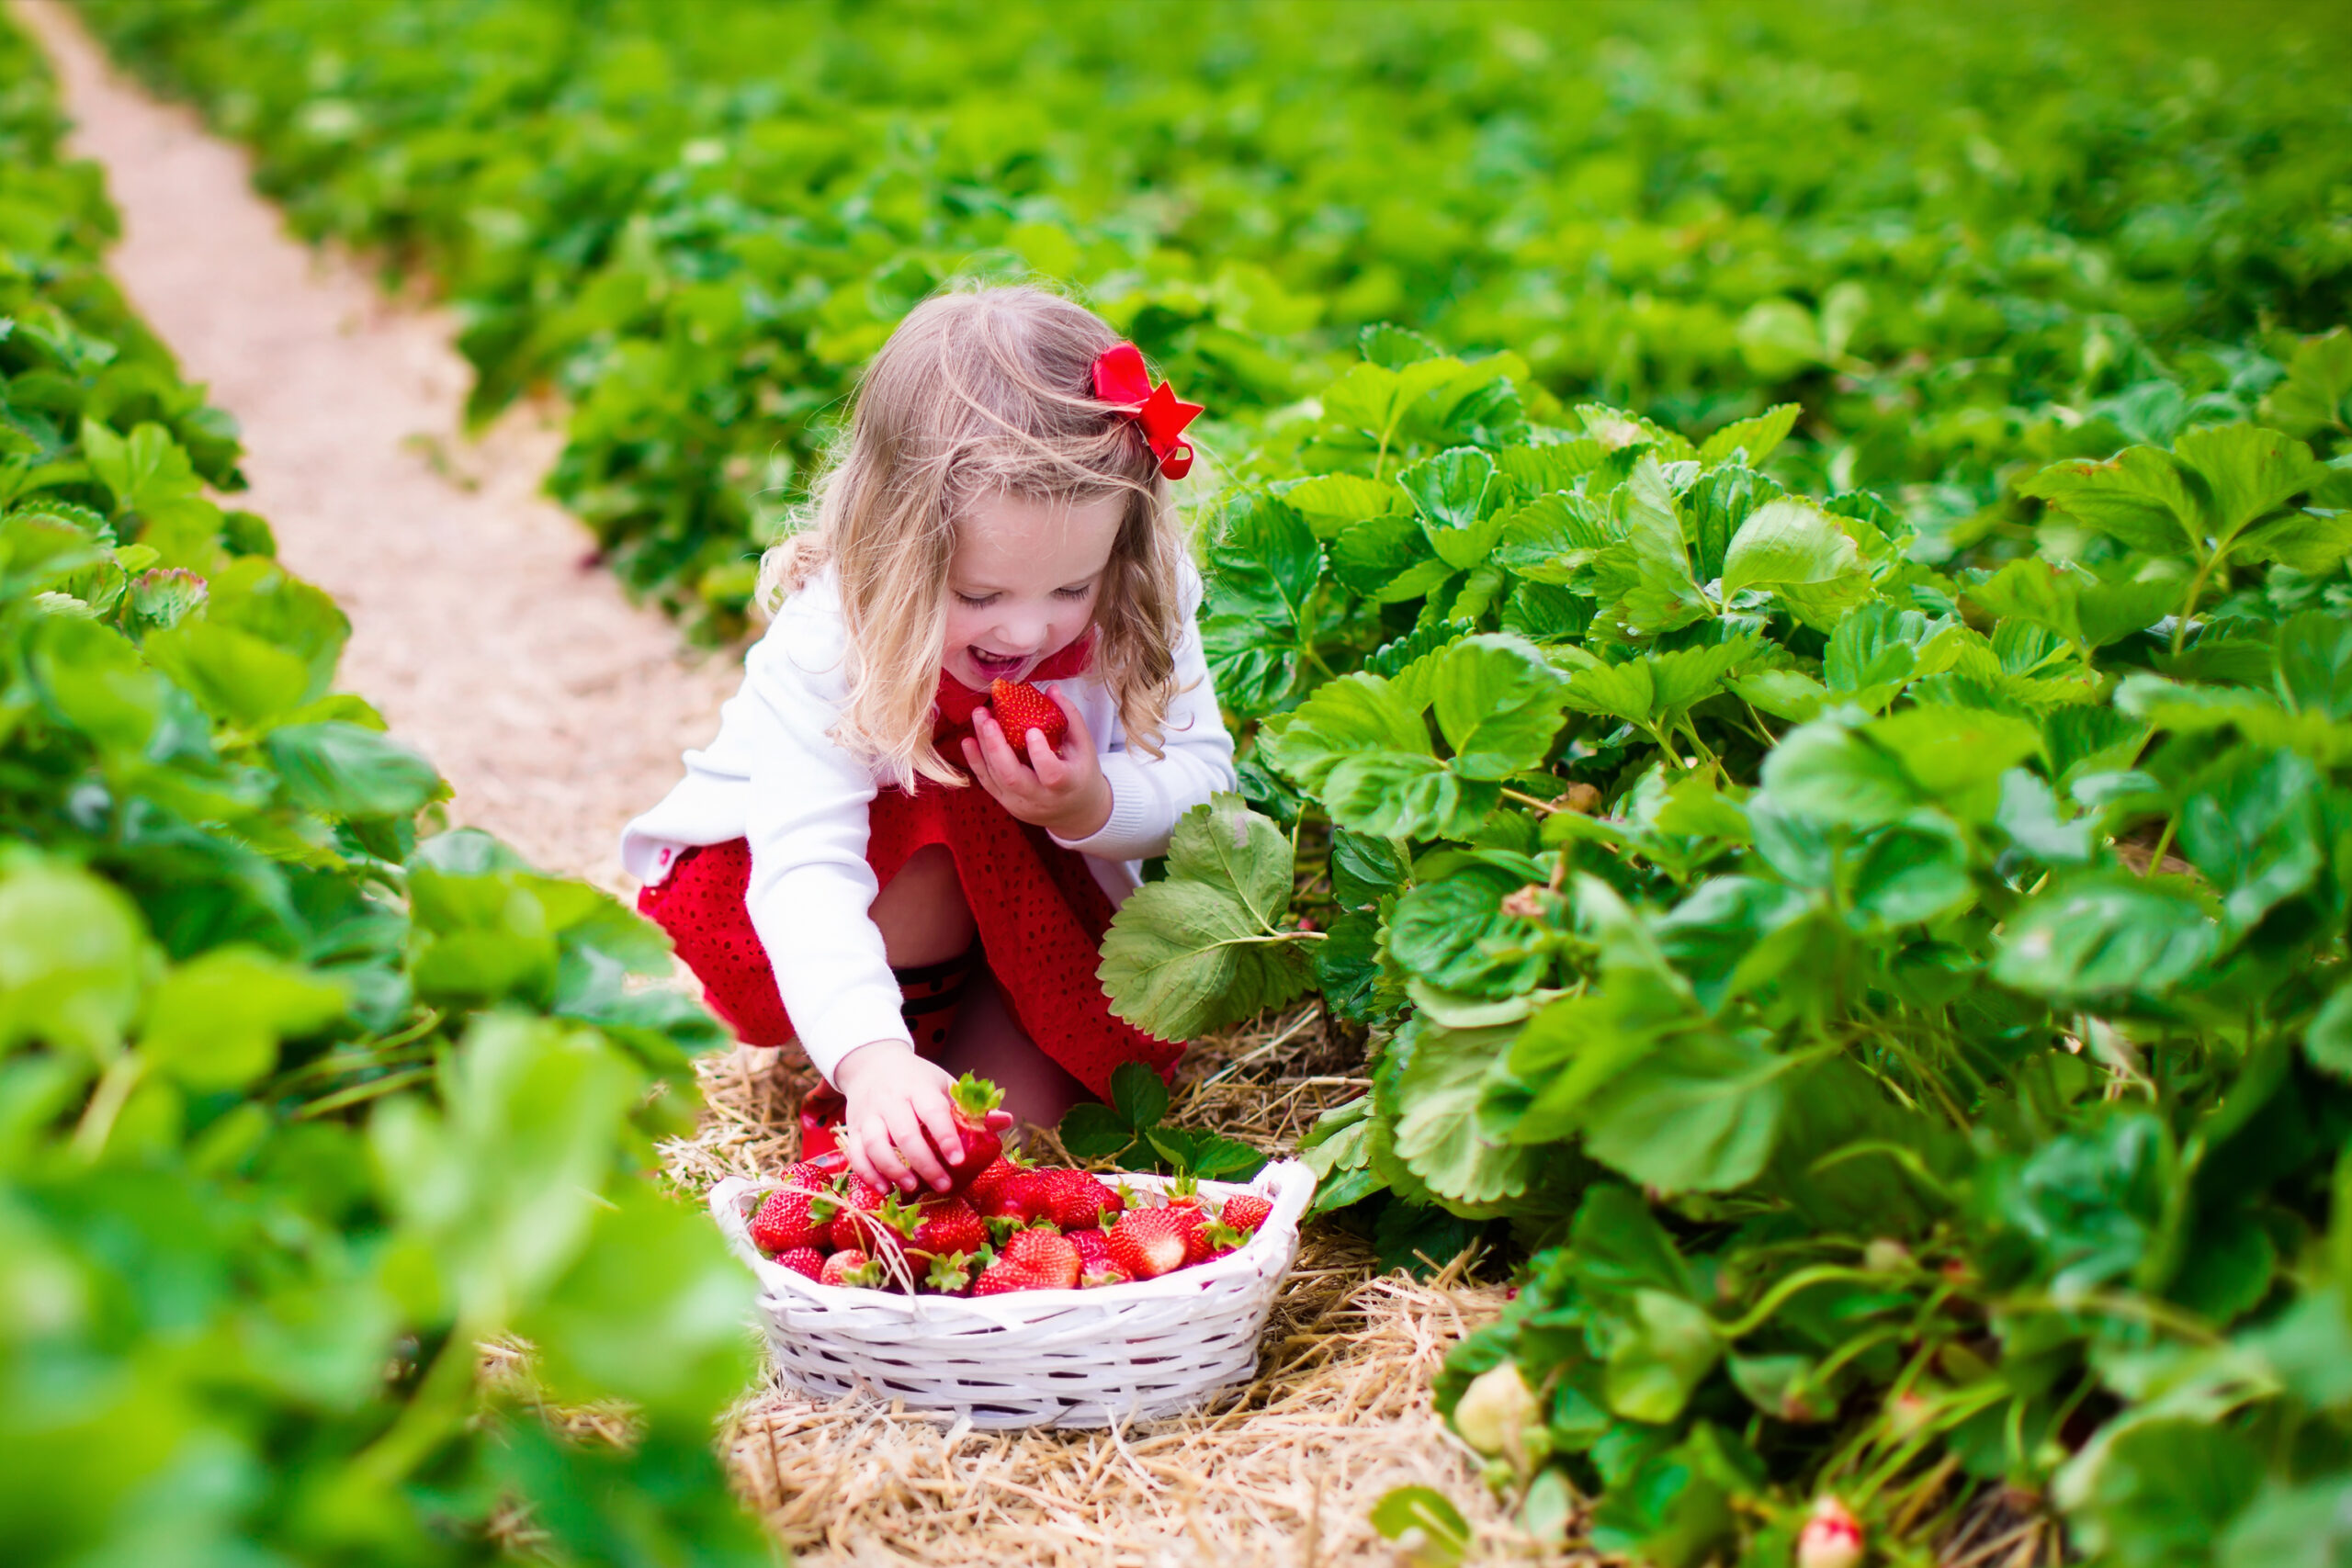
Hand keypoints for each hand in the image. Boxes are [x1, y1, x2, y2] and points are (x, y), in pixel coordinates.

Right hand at [831, 1039, 1013, 1193]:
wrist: (872, 1062)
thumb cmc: (915, 1079)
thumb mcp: (943, 1084)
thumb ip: (969, 1107)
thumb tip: (1006, 1120)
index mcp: (918, 1087)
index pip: (933, 1112)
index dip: (946, 1136)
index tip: (958, 1160)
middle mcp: (891, 1100)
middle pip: (904, 1134)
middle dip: (924, 1163)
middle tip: (942, 1184)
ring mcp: (868, 1114)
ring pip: (875, 1145)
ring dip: (893, 1170)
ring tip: (913, 1187)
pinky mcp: (852, 1128)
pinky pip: (855, 1154)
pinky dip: (868, 1174)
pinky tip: (885, 1188)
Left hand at [960, 691, 1111, 839]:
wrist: (1075, 812)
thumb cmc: (1081, 773)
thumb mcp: (1084, 748)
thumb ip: (1070, 718)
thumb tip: (1051, 688)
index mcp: (1067, 785)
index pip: (1052, 774)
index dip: (1040, 753)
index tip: (1031, 730)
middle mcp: (1041, 799)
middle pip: (1012, 777)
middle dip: (996, 746)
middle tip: (988, 718)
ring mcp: (1020, 804)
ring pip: (995, 778)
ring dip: (983, 747)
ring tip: (979, 717)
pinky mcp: (1006, 803)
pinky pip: (987, 783)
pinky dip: (976, 761)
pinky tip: (969, 740)